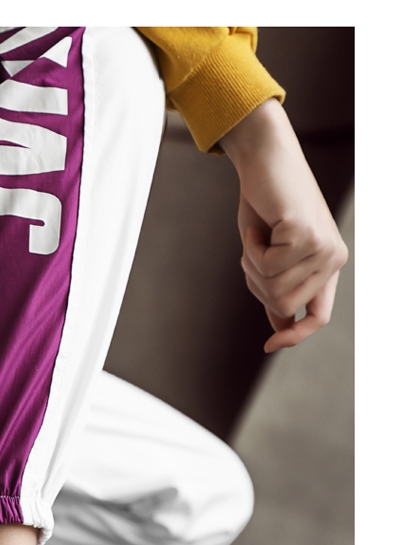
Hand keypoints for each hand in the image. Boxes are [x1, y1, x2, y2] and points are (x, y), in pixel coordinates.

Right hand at [221, 100, 347, 352]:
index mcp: (328, 264)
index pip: (318, 317)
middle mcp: (333, 258)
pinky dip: (250, 248)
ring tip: (256, 236)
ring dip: (251, 264)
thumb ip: (279, 287)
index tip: (269, 346)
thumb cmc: (265, 205)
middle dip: (257, 285)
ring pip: (272, 287)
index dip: (295, 336)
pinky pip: (266, 265)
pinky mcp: (306, 235)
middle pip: (283, 304)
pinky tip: (257, 226)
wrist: (266, 159)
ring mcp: (323, 247)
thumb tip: (281, 326)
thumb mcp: (270, 254)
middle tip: (252, 254)